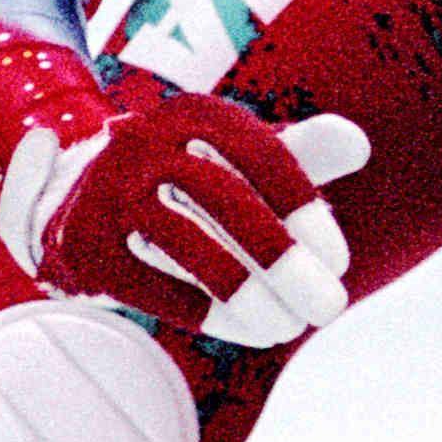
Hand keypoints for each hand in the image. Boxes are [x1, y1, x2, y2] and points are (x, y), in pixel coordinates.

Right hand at [0, 102, 373, 346]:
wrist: (83, 201)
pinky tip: (248, 329)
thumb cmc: (193, 180)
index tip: (339, 263)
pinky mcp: (85, 244)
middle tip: (330, 307)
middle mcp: (146, 141)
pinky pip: (153, 286)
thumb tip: (358, 144)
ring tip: (289, 327)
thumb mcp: (246, 158)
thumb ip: (306, 152)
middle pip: (223, 199)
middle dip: (283, 259)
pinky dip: (207, 311)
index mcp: (194, 112)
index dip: (306, 211)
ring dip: (248, 293)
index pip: (262, 154)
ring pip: (186, 243)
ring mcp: (107, 191)